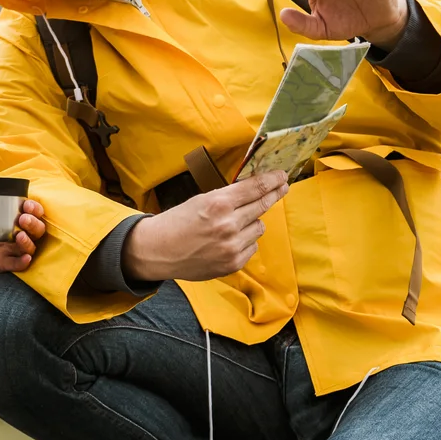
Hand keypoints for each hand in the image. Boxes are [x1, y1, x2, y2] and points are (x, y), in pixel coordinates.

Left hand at [0, 199, 44, 309]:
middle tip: (23, 219)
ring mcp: (14, 251)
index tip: (26, 205)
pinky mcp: (7, 264)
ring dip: (28, 241)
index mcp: (13, 221)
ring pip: (30, 246)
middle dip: (33, 223)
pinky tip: (25, 259)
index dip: (34, 208)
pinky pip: (19, 264)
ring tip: (20, 236)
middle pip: (37, 229)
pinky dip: (22, 261)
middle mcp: (19, 235)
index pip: (32, 212)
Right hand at [124, 171, 288, 282]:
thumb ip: (228, 197)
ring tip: (235, 223)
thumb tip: (255, 190)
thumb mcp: (201, 200)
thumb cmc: (177, 222)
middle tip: (282, 187)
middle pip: (263, 205)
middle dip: (274, 194)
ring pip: (259, 226)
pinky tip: (229, 240)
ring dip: (253, 221)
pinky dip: (245, 241)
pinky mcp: (233, 263)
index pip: (255, 188)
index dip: (272, 180)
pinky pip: (252, 246)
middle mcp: (228, 224)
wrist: (158, 251)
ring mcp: (232, 246)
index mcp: (218, 203)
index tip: (282, 176)